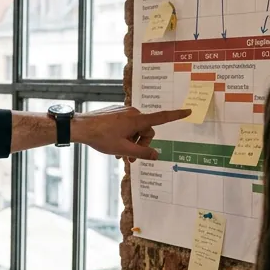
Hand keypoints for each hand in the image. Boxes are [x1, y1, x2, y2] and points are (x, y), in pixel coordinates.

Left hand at [71, 106, 190, 160]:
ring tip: (120, 154)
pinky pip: (126, 126)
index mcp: (137, 120)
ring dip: (131, 142)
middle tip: (129, 158)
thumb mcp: (123, 149)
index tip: (188, 111)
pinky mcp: (116, 113)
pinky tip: (114, 146)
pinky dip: (124, 136)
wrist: (81, 127)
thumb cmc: (101, 137)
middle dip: (140, 144)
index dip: (176, 115)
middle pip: (146, 130)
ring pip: (135, 130)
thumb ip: (142, 153)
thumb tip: (156, 155)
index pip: (161, 117)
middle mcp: (133, 113)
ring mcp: (124, 112)